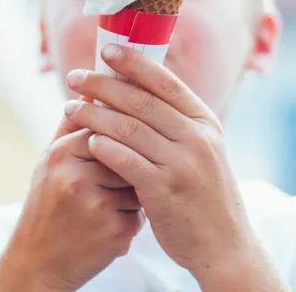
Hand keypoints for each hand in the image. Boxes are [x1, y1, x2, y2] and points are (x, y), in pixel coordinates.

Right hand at [0, 114, 144, 291]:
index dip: (119, 135)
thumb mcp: (50, 162)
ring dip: (135, 190)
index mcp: (62, 153)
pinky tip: (111, 224)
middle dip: (130, 162)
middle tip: (120, 173)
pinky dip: (133, 217)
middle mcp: (77, 177)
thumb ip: (71, 126)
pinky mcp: (114, 232)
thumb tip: (91, 90)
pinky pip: (140, 212)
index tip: (122, 141)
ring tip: (110, 203)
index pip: (108, 126)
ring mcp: (97, 206)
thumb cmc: (45, 206)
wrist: (35, 265)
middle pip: (128, 152)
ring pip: (138, 181)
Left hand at [64, 45, 285, 290]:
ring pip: (129, 127)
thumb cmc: (203, 192)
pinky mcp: (165, 191)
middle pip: (141, 100)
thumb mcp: (201, 149)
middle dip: (103, 84)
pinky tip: (87, 140)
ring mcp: (183, 163)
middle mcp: (196, 136)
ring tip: (70, 107)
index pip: (165, 81)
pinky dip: (104, 147)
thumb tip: (136, 87)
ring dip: (94, 114)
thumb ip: (174, 121)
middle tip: (74, 77)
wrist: (225, 245)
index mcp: (204, 120)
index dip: (134, 62)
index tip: (106, 51)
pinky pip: (126, 161)